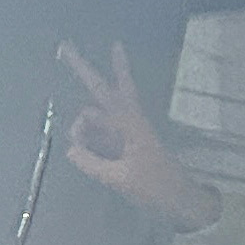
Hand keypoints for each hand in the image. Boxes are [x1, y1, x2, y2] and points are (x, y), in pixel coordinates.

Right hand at [60, 42, 219, 232]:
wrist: (179, 198)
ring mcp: (123, 131)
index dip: (90, 69)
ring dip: (82, 128)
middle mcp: (126, 120)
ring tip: (81, 147)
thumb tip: (70, 149)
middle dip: (83, 69)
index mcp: (130, 122)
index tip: (103, 45)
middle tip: (64, 46)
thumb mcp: (120, 178)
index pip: (104, 90)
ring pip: (93, 117)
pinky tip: (83, 152)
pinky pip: (98, 134)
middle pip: (101, 89)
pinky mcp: (122, 143)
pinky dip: (88, 139)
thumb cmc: (155, 185)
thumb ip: (92, 163)